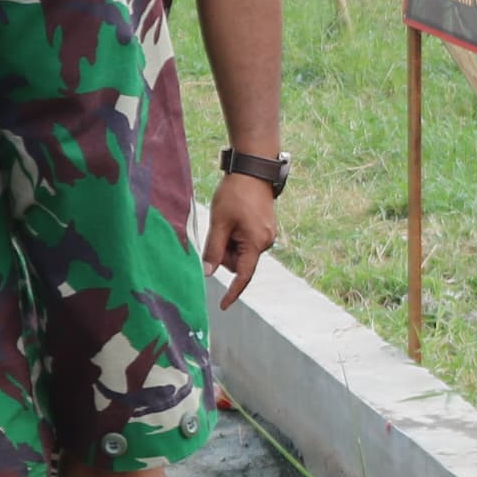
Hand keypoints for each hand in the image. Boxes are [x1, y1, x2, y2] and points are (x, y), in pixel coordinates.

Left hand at [204, 174, 278, 301]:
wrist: (253, 171)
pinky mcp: (265, 228)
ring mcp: (267, 235)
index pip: (243, 275)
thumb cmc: (235, 195)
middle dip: (224, 252)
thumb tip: (209, 273)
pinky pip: (246, 241)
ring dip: (229, 242)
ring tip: (227, 220)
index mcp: (256, 243)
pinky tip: (234, 218)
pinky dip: (235, 236)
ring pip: (241, 251)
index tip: (223, 306)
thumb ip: (214, 250)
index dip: (232, 292)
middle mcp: (266, 242)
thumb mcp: (219, 223)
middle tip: (218, 229)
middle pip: (239, 262)